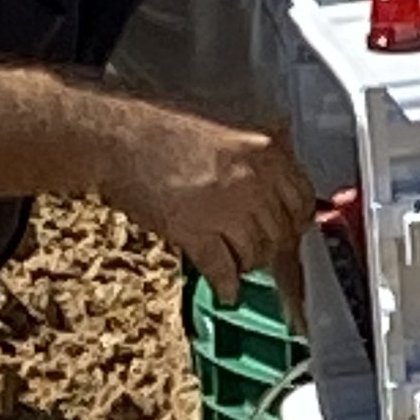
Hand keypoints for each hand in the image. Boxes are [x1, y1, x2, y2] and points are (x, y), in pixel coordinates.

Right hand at [102, 106, 314, 303]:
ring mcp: (226, 208)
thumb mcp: (225, 132)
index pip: (302, 202)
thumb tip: (283, 168)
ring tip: (232, 260)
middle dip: (268, 248)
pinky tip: (225, 288)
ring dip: (245, 264)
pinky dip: (226, 285)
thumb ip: (259, 154)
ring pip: (255, 255)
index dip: (293, 222)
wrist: (116, 140)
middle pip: (281, 234)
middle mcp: (252, 181)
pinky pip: (224, 270)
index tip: (287, 232)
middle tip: (253, 250)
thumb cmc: (162, 135)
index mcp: (263, 153)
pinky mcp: (196, 233)